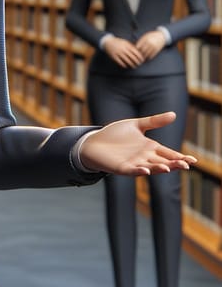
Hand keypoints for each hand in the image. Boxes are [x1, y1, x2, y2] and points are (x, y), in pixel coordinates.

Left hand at [79, 112, 195, 175]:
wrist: (93, 142)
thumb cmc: (114, 135)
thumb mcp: (136, 125)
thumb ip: (154, 121)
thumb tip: (174, 114)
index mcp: (150, 148)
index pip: (169, 153)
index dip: (180, 157)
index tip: (194, 160)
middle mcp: (144, 157)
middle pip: (163, 162)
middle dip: (174, 164)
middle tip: (186, 165)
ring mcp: (133, 164)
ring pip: (150, 168)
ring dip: (159, 168)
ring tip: (168, 167)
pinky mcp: (121, 167)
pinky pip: (132, 171)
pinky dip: (139, 171)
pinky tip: (146, 171)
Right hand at [102, 36, 143, 67]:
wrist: (108, 42)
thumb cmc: (118, 42)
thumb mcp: (126, 42)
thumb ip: (132, 47)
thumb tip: (139, 53)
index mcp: (127, 45)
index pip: (136, 52)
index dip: (140, 57)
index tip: (142, 60)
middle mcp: (123, 49)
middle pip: (132, 57)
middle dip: (137, 62)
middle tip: (139, 64)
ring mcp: (118, 53)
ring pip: (127, 60)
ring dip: (131, 64)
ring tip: (134, 67)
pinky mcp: (114, 56)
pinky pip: (120, 62)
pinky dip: (124, 65)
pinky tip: (126, 66)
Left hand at [136, 30, 166, 60]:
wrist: (161, 35)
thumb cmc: (151, 36)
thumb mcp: (145, 36)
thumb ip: (140, 41)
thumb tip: (134, 48)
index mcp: (145, 39)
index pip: (138, 47)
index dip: (135, 50)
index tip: (133, 52)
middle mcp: (149, 43)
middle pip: (141, 51)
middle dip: (138, 54)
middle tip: (136, 57)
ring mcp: (153, 47)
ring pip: (146, 54)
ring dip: (143, 57)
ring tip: (141, 58)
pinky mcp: (157, 50)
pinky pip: (151, 56)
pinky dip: (148, 57)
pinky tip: (146, 57)